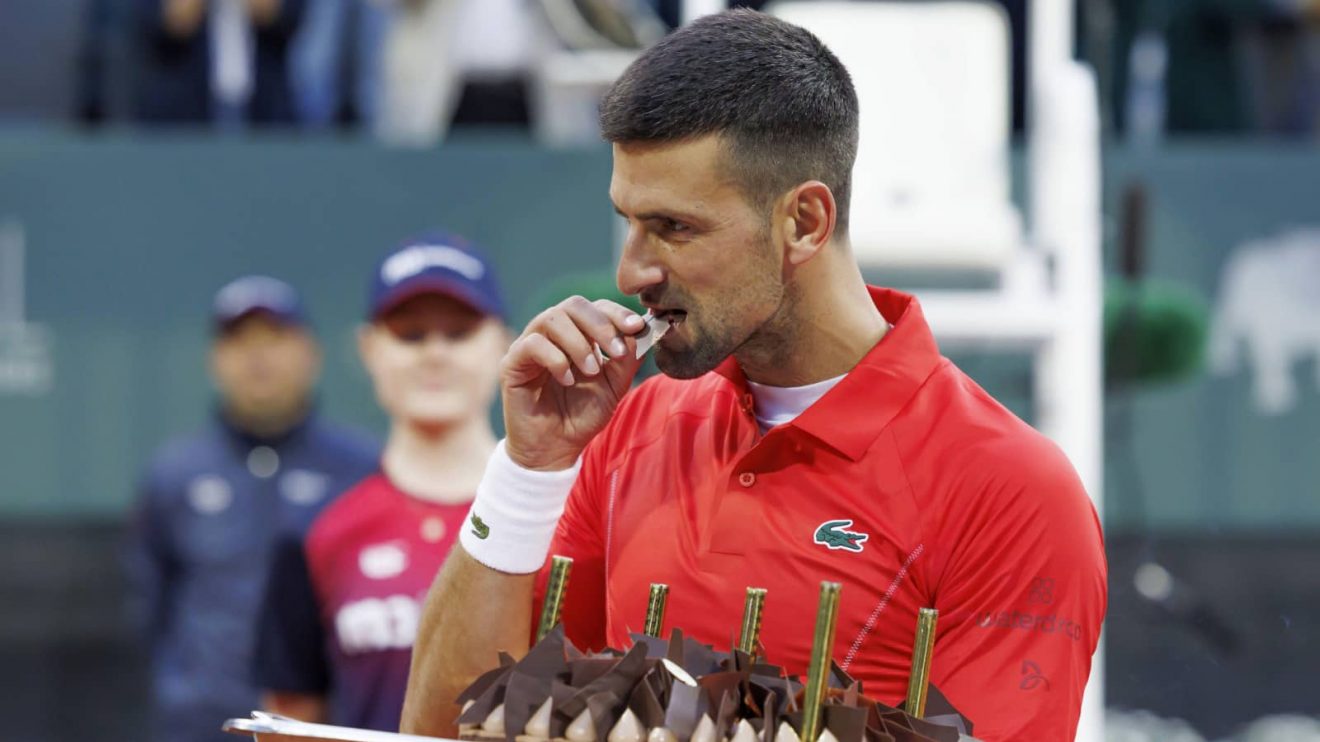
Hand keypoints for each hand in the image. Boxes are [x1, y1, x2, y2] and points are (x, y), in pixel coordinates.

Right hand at [501, 297, 646, 470]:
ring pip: (552, 319)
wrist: (555, 449)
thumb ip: (627, 359)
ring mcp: (530, 345)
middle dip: (601, 324)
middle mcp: (552, 334)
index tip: (637, 327)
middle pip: (573, 305)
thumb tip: (641, 331)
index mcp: (577, 334)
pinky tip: (566, 381)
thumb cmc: (582, 416)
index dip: (616, 312)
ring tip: (592, 371)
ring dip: (579, 343)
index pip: (594, 307)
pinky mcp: (512, 363)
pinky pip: (532, 344)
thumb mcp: (614, 387)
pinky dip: (555, 359)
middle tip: (617, 350)